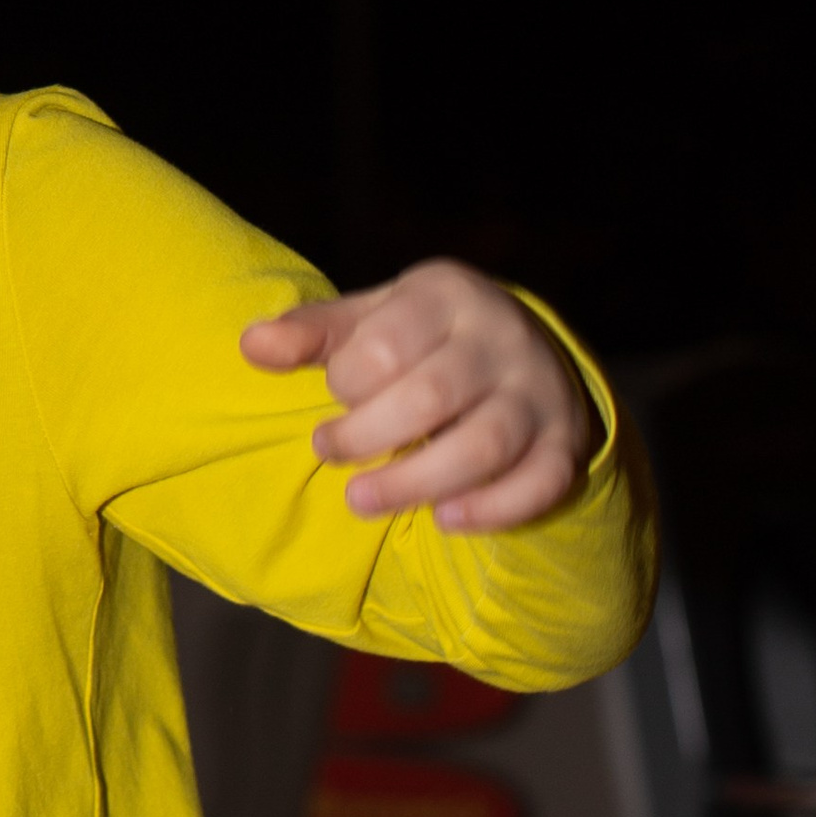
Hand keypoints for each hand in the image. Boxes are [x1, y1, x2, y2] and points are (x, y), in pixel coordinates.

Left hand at [241, 258, 599, 533]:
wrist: (517, 350)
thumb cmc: (420, 338)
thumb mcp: (370, 320)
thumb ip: (312, 334)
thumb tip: (251, 346)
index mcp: (448, 295)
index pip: (386, 345)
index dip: (346, 383)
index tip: (335, 397)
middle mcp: (503, 338)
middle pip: (431, 397)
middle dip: (365, 437)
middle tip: (327, 452)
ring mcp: (540, 392)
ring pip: (484, 446)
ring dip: (414, 484)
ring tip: (359, 501)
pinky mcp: (564, 442)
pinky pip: (539, 484)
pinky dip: (491, 510)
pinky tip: (442, 520)